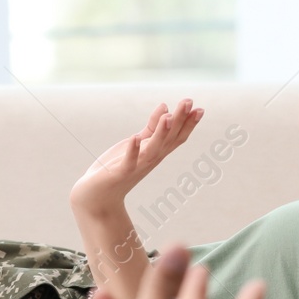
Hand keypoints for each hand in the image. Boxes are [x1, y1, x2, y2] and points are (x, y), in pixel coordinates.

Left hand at [70, 100, 202, 216]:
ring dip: (161, 133)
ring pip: (153, 149)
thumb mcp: (138, 142)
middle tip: (188, 102)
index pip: (177, 137)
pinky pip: (128, 162)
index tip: (200, 109)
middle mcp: (151, 159)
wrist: (98, 195)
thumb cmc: (118, 166)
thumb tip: (166, 107)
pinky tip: (135, 138)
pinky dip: (132, 151)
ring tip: (168, 117)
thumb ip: (152, 127)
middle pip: (168, 139)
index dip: (188, 124)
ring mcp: (137, 166)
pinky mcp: (120, 172)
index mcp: (156, 151)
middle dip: (179, 121)